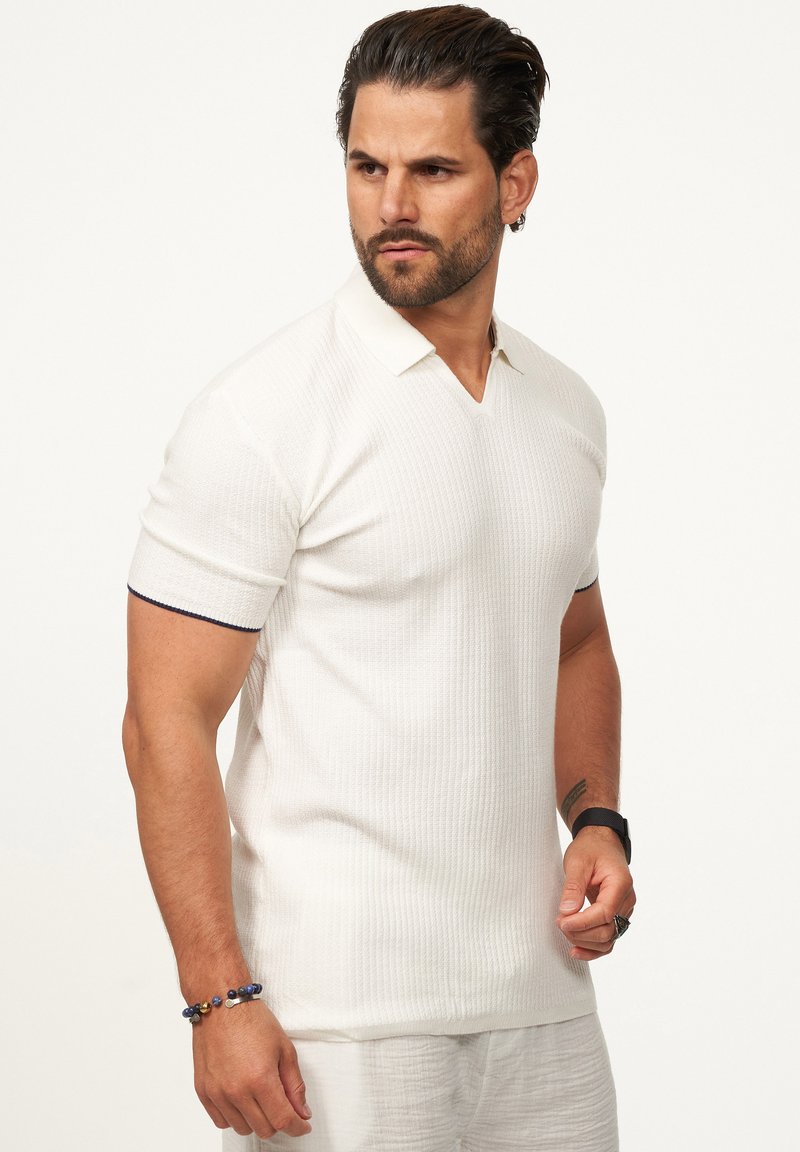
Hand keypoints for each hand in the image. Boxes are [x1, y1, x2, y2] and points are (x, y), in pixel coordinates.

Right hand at [192, 999, 312, 1138]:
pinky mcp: (203, 1092)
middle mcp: (236, 1090)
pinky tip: (242, 1099)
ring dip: (256, 1119)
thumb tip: (302, 1111)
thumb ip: (295, 1085)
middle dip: (278, 1121)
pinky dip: (234, 1117)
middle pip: (264, 1129)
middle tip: (282, 1104)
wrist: (221, 1005)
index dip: (297, 1127)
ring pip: (243, 1128)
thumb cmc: (251, 1020)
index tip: (302, 1126)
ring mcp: (217, 1093)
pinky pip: (221, 1121)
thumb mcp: (284, 1048)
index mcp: (260, 1078)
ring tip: (260, 1096)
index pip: (283, 1120)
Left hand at [556, 826, 635, 960]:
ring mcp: (624, 910)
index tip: (561, 922)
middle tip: (559, 924)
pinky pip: (609, 938)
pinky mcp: (616, 916)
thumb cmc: (591, 848)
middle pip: (608, 930)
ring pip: (609, 939)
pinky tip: (576, 950)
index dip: (582, 923)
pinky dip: (593, 948)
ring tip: (565, 932)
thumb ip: (573, 886)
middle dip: (581, 933)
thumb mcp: (578, 861)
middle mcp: (627, 900)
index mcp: (620, 884)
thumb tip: (567, 911)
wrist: (601, 842)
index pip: (605, 913)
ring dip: (586, 942)